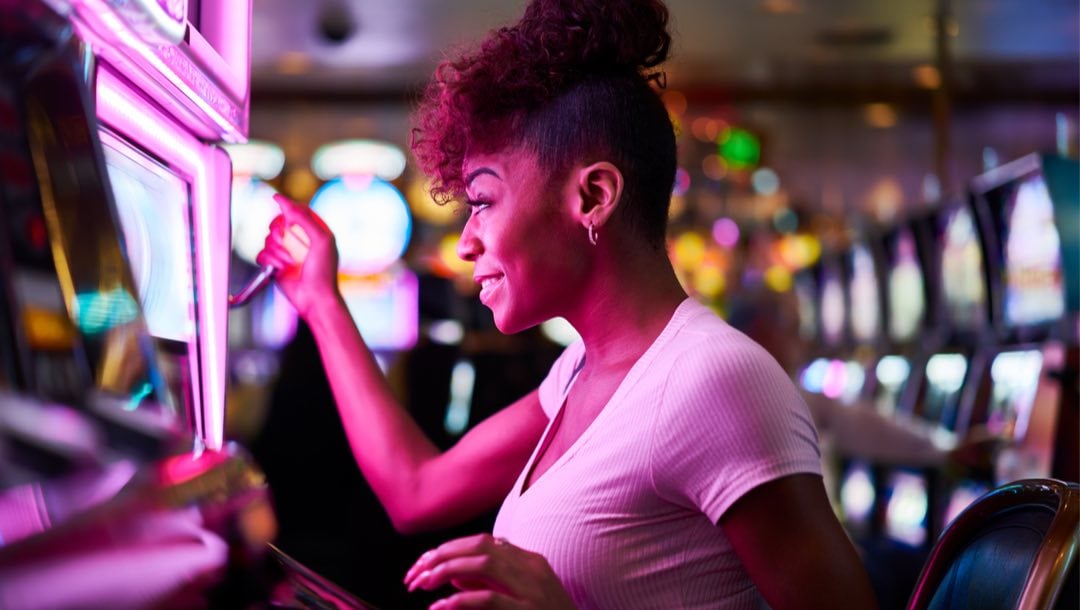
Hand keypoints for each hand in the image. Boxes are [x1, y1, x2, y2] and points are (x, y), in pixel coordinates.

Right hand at [255, 193, 339, 318]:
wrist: (314, 299)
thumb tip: (284, 202)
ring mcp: (287, 252)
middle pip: (278, 223)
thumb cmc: (323, 272)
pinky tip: (280, 269)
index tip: (276, 201)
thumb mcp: (320, 240)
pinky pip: (262, 254)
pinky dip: (270, 261)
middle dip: (277, 231)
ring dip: (276, 251)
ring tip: (288, 262)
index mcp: (315, 232)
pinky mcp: (275, 264)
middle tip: (282, 239)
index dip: (288, 207)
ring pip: (268, 239)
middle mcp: (300, 240)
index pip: (298, 211)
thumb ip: (303, 218)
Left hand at [404, 534, 575, 609]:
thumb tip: (453, 578)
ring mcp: (533, 591)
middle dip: (442, 555)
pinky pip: (488, 599)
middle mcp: (532, 570)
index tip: (423, 565)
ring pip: (483, 564)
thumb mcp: (519, 599)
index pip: (483, 542)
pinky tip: (439, 608)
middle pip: (480, 546)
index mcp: (531, 563)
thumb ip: (489, 585)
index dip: (449, 549)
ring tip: (422, 584)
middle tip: (414, 574)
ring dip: (446, 570)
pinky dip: (458, 601)